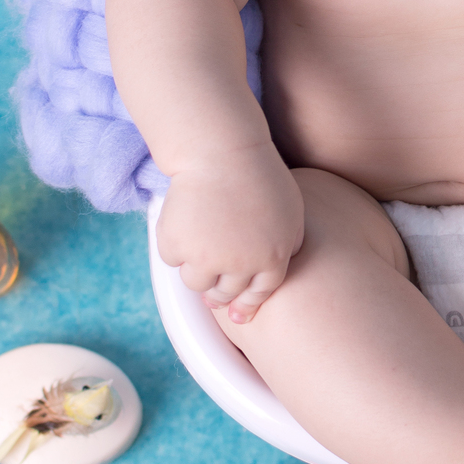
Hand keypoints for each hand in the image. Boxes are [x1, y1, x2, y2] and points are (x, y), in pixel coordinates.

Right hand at [154, 145, 305, 322]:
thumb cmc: (257, 174)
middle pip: (224, 295)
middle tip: (211, 275)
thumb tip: (281, 272)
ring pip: (195, 282)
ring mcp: (208, 258)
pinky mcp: (178, 246)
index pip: (259, 294)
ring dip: (195, 265)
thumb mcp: (291, 209)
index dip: (246, 305)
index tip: (236, 314)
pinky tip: (186, 215)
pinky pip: (172, 258)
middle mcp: (241, 265)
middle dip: (217, 291)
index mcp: (273, 258)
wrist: (221, 149)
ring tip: (200, 232)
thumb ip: (289, 243)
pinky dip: (175, 242)